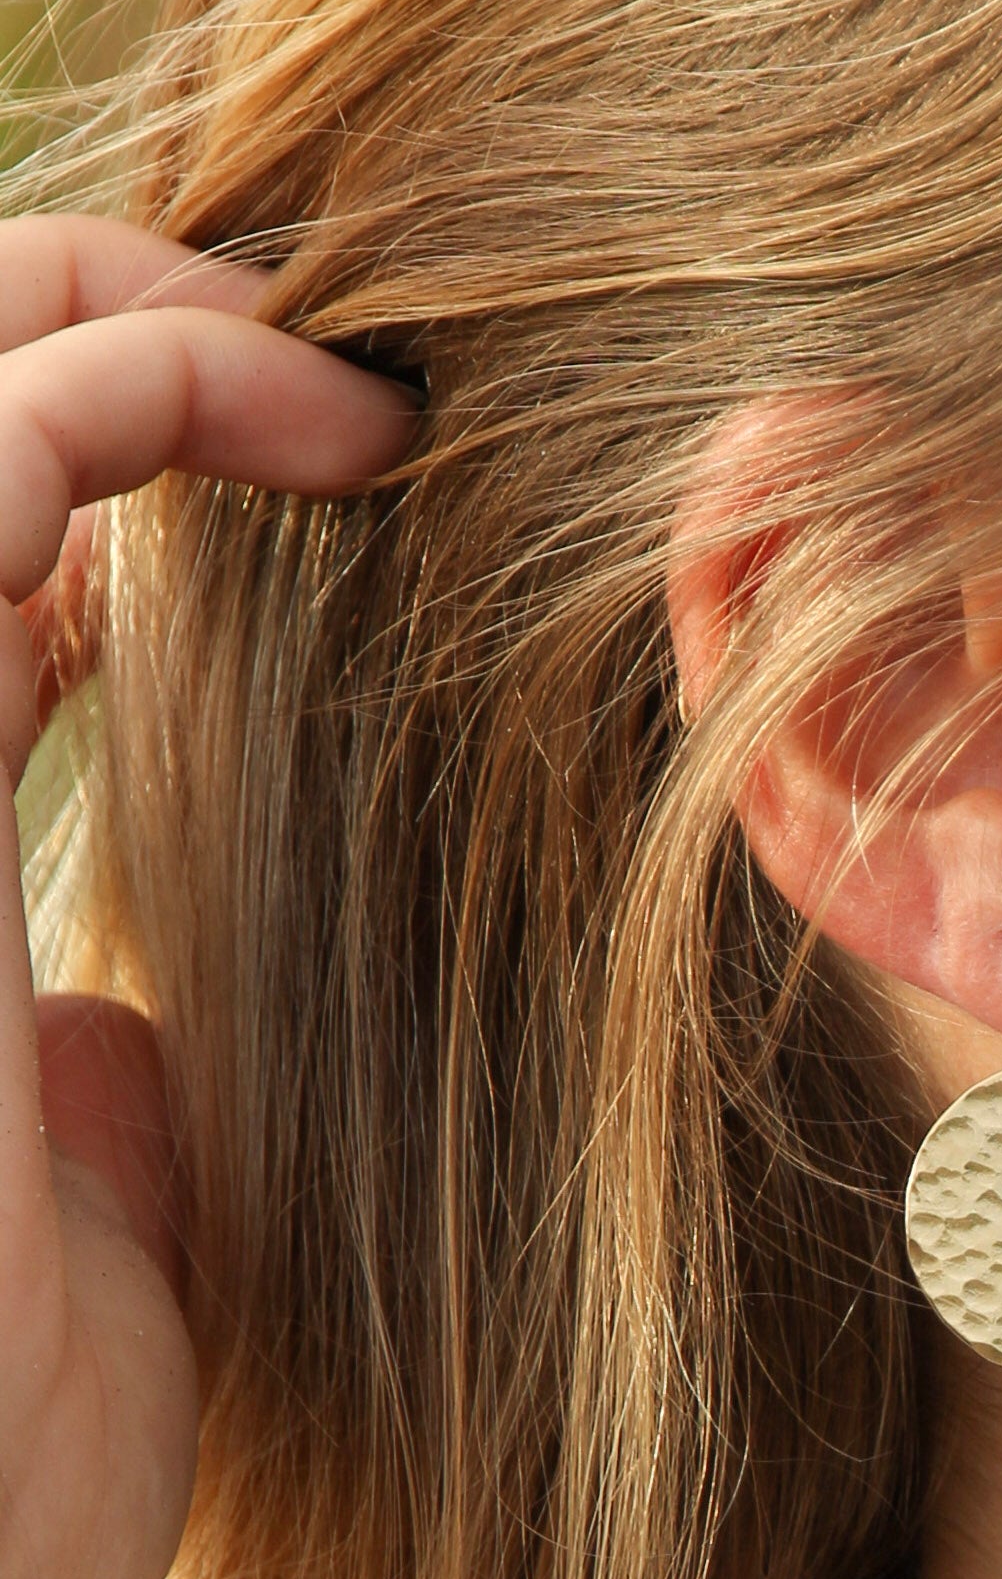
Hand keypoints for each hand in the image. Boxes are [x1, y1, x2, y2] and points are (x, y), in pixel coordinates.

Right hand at [0, 219, 416, 1578]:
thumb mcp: (90, 1278)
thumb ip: (83, 1130)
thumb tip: (123, 1046)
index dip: (96, 464)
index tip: (328, 474)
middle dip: (95, 313)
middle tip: (335, 360)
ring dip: (123, 299)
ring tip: (340, 356)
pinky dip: (148, 364)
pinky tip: (330, 416)